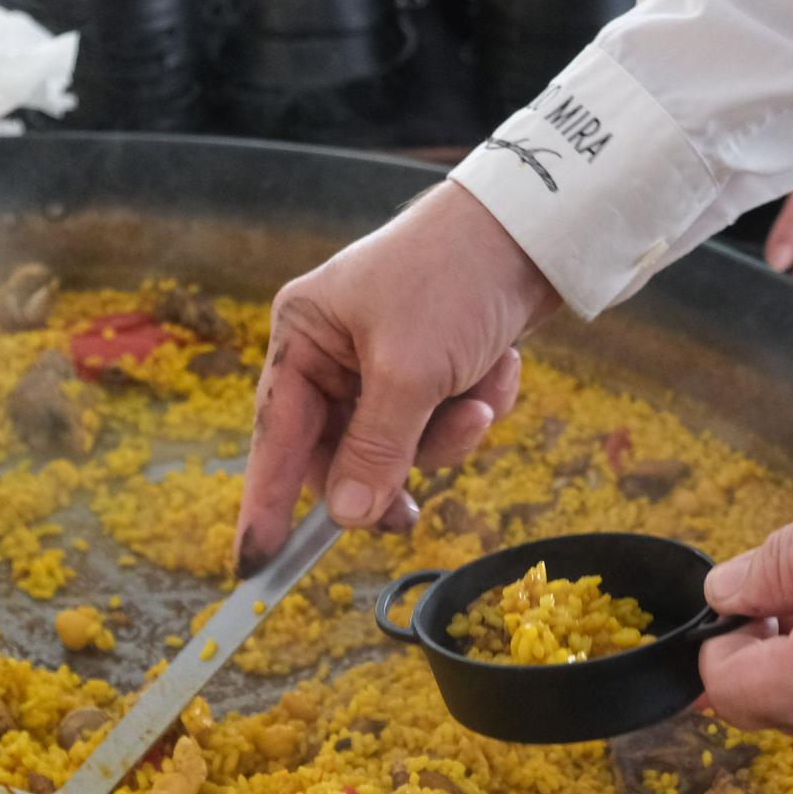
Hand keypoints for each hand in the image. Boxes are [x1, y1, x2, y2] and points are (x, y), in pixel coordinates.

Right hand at [235, 181, 559, 570]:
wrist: (536, 229)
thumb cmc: (454, 279)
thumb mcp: (408, 372)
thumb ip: (374, 450)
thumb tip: (345, 517)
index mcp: (304, 335)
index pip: (274, 437)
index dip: (266, 504)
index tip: (256, 564)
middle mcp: (336, 349)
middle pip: (344, 454)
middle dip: (397, 466)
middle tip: (413, 512)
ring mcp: (387, 360)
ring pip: (404, 445)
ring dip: (450, 433)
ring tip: (481, 396)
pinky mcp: (436, 366)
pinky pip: (444, 421)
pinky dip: (476, 405)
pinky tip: (500, 366)